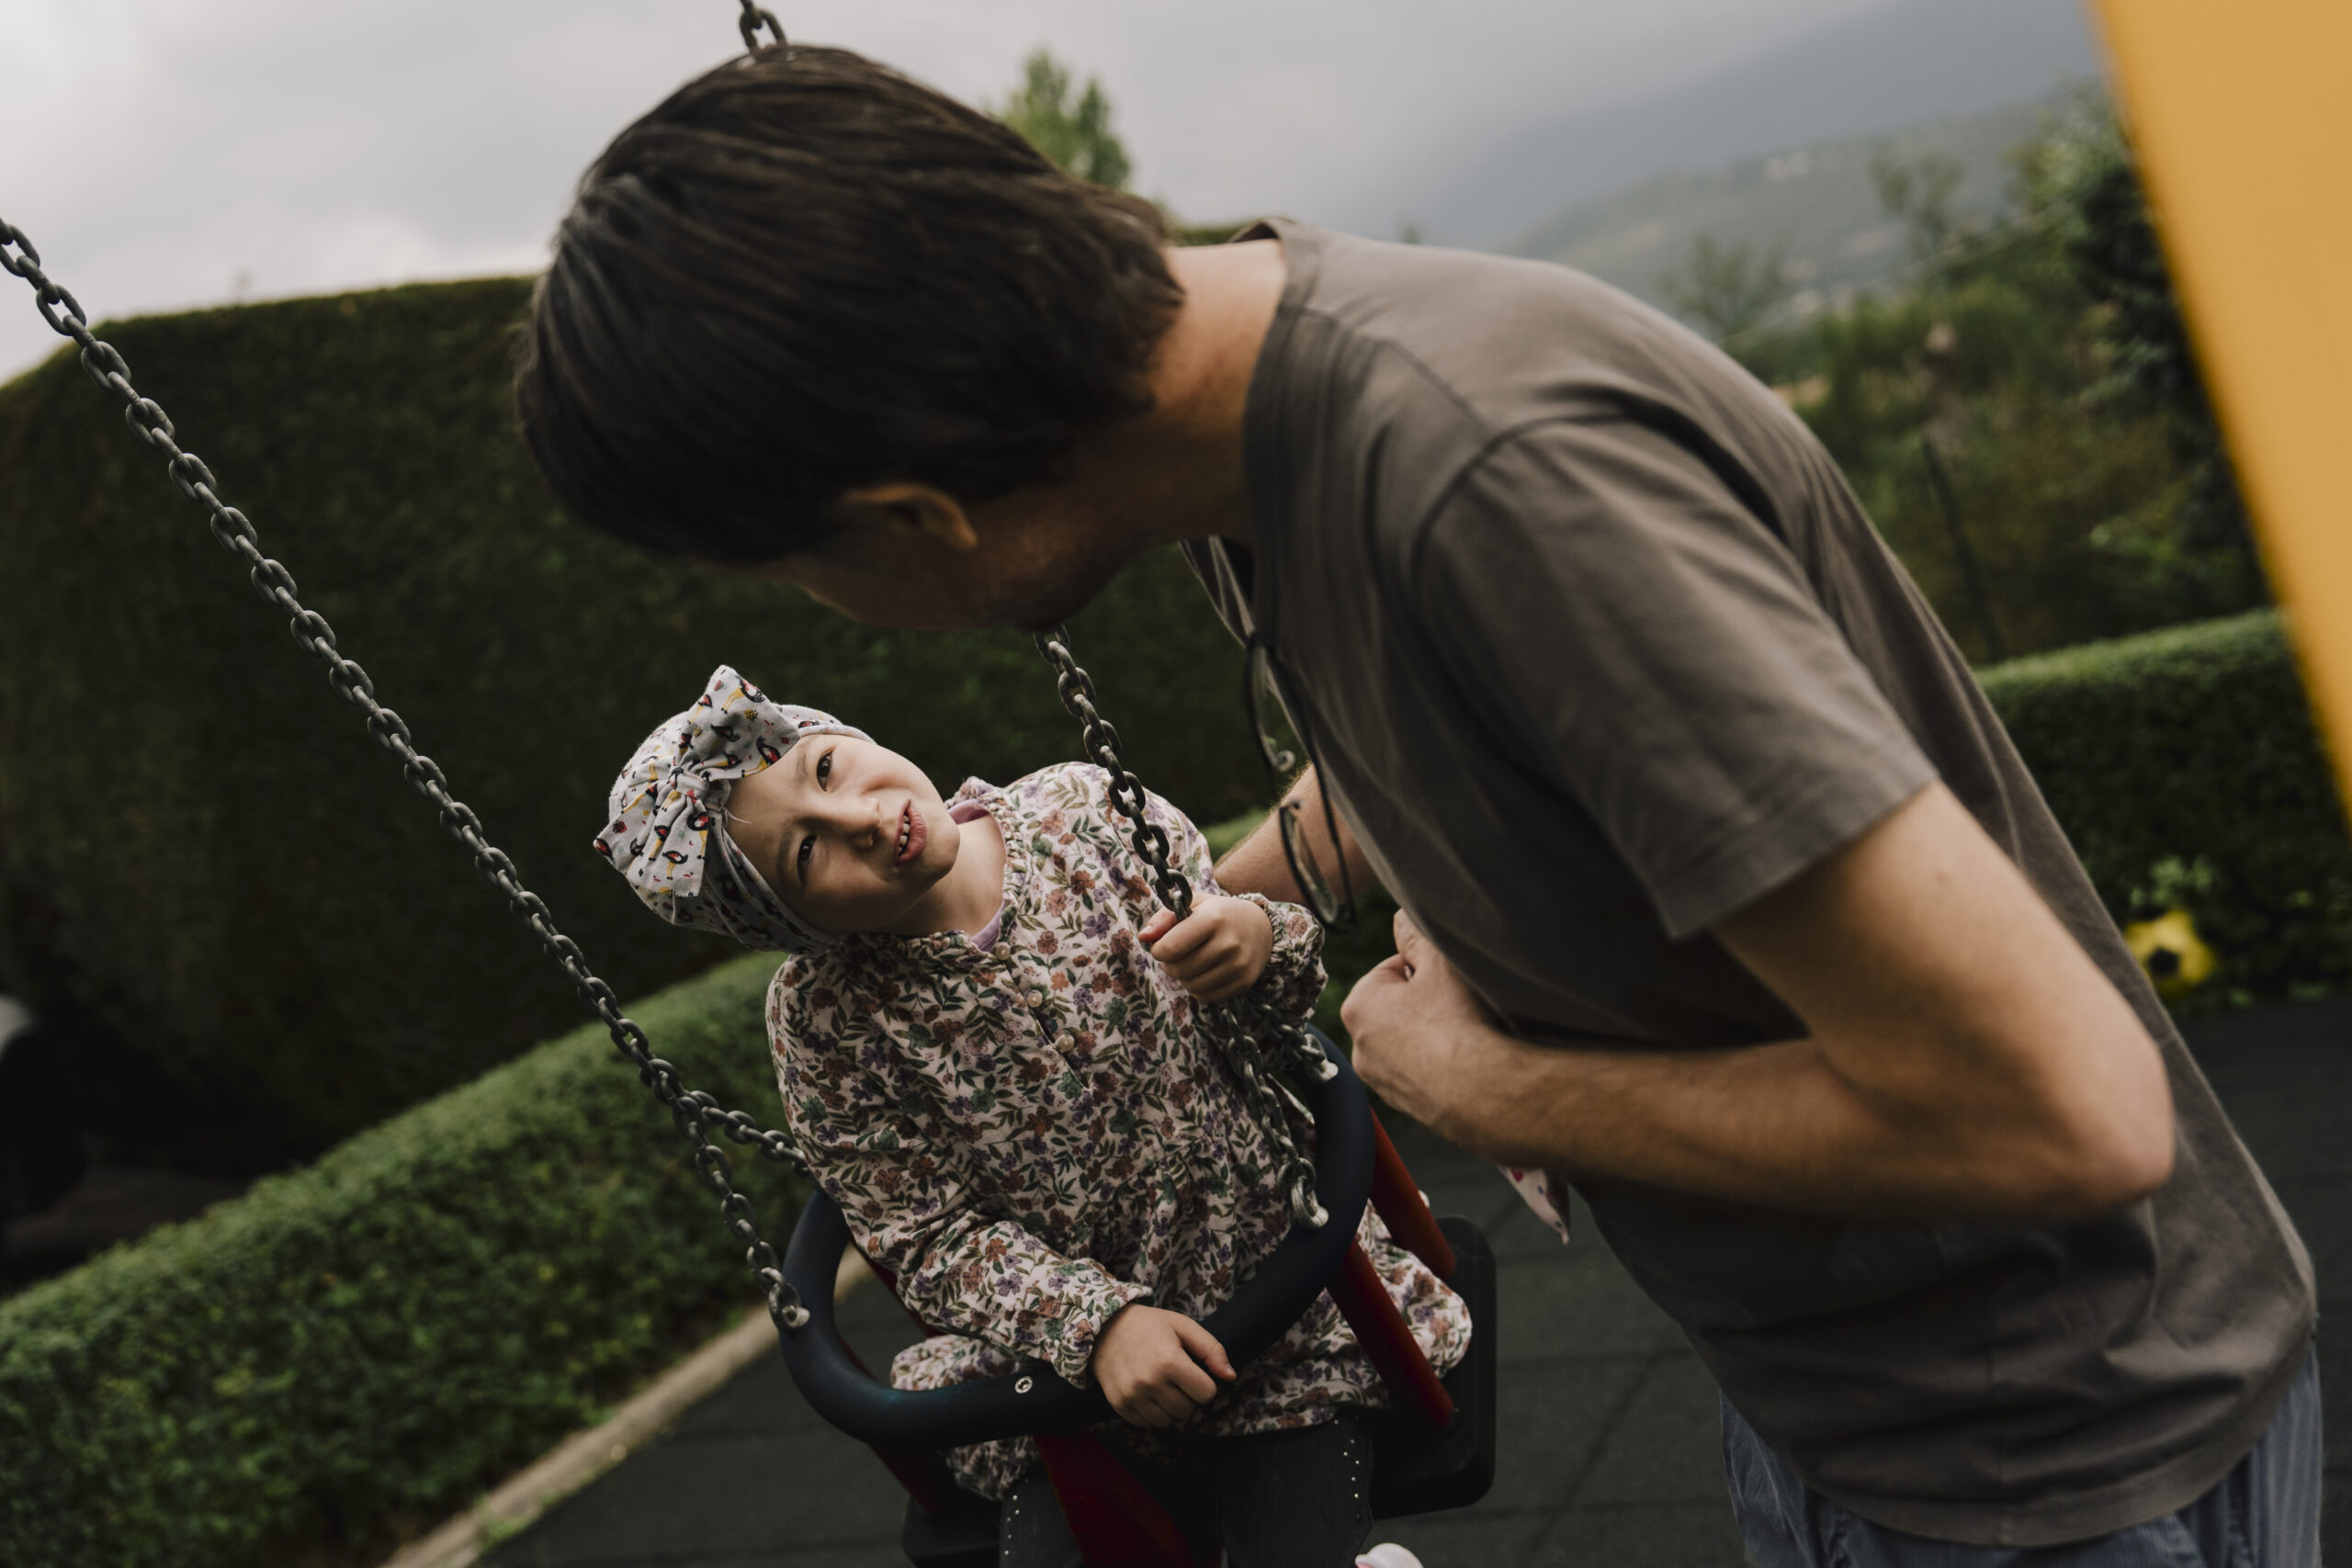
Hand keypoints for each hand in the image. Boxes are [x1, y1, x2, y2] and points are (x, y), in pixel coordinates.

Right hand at [1090, 1304, 1235, 1426]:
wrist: (1104, 1329)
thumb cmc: (1149, 1326)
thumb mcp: (1183, 1326)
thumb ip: (1211, 1349)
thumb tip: (1231, 1376)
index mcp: (1169, 1361)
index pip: (1207, 1394)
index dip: (1204, 1383)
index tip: (1193, 1370)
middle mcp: (1149, 1382)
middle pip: (1188, 1410)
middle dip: (1188, 1396)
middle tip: (1177, 1377)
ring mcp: (1132, 1396)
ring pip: (1168, 1421)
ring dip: (1171, 1407)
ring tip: (1162, 1385)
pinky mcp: (1119, 1405)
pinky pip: (1148, 1424)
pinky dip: (1153, 1413)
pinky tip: (1148, 1392)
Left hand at [1140, 896, 1273, 1001]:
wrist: (1260, 927)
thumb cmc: (1218, 913)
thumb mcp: (1193, 905)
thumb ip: (1164, 918)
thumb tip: (1143, 938)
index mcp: (1214, 918)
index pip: (1171, 947)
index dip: (1158, 950)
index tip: (1163, 945)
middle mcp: (1229, 943)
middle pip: (1179, 969)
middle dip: (1169, 964)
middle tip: (1177, 954)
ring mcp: (1239, 965)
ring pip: (1191, 986)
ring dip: (1184, 978)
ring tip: (1192, 962)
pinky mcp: (1244, 983)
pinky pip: (1206, 997)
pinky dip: (1199, 988)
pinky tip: (1205, 972)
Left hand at [1341, 910, 1527, 1150]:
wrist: (1485, 1093)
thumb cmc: (1458, 1020)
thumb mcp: (1440, 961)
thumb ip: (1416, 933)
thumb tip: (1402, 918)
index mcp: (1358, 1006)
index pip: (1394, 969)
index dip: (1427, 969)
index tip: (1448, 980)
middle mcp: (1359, 1047)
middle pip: (1400, 1007)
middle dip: (1427, 1002)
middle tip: (1459, 1005)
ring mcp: (1383, 1082)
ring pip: (1411, 1041)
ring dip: (1435, 1034)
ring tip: (1466, 1034)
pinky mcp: (1408, 1107)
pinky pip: (1425, 1072)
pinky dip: (1442, 1065)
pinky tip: (1467, 1062)